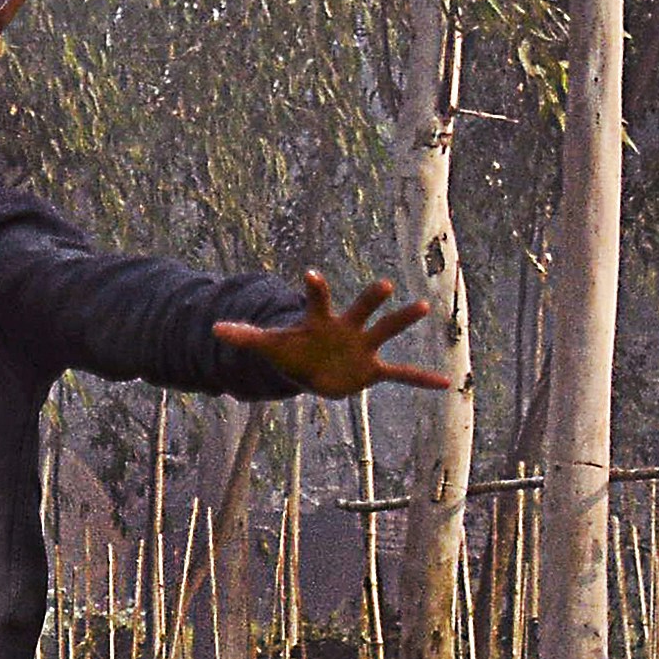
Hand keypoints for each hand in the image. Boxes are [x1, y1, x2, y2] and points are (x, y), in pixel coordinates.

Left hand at [216, 271, 454, 397]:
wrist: (314, 368)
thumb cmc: (293, 352)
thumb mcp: (270, 346)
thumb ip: (245, 335)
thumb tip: (212, 328)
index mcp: (320, 322)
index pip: (316, 301)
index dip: (313, 289)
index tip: (312, 274)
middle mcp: (347, 328)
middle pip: (361, 309)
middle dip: (370, 299)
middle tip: (383, 284)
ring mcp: (363, 347)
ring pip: (385, 330)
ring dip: (402, 320)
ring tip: (424, 305)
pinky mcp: (372, 369)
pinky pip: (401, 374)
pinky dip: (421, 379)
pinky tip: (445, 383)